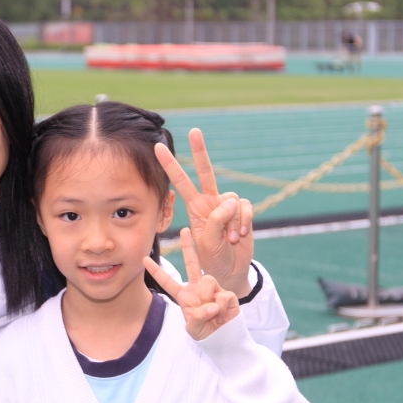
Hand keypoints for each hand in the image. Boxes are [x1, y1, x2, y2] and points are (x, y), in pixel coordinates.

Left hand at [144, 229, 239, 340]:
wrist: (225, 339)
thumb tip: (211, 304)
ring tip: (212, 313)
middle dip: (188, 246)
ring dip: (208, 297)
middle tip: (185, 230)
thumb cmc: (206, 333)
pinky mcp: (227, 294)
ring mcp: (213, 289)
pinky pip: (221, 295)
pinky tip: (222, 315)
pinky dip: (220, 308)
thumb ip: (197, 317)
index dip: (156, 271)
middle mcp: (198, 288)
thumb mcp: (194, 329)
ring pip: (208, 279)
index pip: (167, 282)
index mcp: (184, 295)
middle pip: (192, 263)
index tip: (144, 259)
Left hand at [154, 129, 253, 296]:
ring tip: (228, 238)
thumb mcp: (205, 242)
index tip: (158, 147)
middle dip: (199, 151)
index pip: (180, 182)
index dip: (171, 165)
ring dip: (231, 221)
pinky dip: (244, 222)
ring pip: (231, 199)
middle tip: (194, 131)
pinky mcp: (243, 211)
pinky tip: (239, 235)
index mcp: (195, 207)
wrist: (229, 270)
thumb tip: (231, 200)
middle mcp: (210, 202)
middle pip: (206, 172)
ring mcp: (227, 206)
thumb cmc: (212, 257)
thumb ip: (215, 220)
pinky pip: (245, 208)